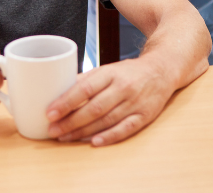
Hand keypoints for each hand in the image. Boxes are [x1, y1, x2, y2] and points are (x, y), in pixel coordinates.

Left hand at [45, 58, 174, 146]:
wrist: (162, 71)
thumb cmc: (129, 72)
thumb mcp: (108, 69)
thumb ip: (85, 80)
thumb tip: (58, 91)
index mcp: (111, 73)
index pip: (85, 89)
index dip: (66, 102)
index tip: (50, 113)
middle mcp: (124, 88)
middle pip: (94, 108)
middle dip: (71, 121)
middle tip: (53, 130)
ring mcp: (135, 103)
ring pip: (106, 121)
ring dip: (83, 132)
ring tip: (65, 137)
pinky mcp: (144, 116)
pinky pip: (125, 129)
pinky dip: (109, 137)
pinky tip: (94, 143)